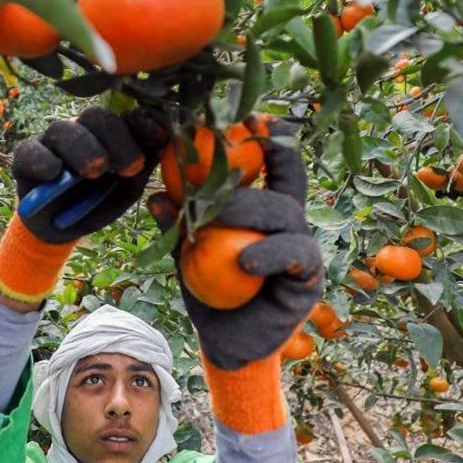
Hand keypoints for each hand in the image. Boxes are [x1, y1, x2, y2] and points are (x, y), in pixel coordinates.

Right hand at [13, 106, 170, 243]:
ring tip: (95, 171)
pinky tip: (55, 173)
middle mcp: (81, 129)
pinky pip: (32, 151)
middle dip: (116, 140)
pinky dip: (44, 160)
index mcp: (110, 132)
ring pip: (64, 130)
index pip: (126, 116)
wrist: (62, 228)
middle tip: (130, 167)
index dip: (143, 123)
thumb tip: (166, 137)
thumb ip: (144, 163)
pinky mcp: (25, 156)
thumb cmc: (99, 201)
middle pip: (96, 117)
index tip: (159, 137)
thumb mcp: (128, 187)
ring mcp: (51, 140)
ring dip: (83, 148)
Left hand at [148, 116, 322, 368]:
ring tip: (216, 221)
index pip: (278, 168)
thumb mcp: (186, 255)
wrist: (227, 345)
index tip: (255, 117)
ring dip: (252, 213)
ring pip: (288, 217)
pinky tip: (244, 261)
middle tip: (208, 184)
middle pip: (281, 188)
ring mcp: (303, 250)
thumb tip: (155, 196)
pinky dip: (269, 254)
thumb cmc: (209, 294)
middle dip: (246, 181)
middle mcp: (291, 225)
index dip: (273, 141)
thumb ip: (178, 226)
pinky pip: (295, 257)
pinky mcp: (307, 280)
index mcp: (266, 213)